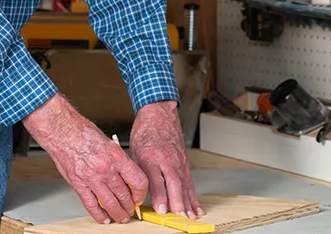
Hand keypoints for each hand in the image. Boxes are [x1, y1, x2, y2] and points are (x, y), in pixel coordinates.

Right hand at [23, 94, 147, 223]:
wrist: (62, 131)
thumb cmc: (83, 133)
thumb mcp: (110, 143)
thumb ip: (119, 161)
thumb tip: (127, 177)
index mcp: (116, 156)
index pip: (138, 181)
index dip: (141, 193)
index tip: (139, 196)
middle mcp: (105, 169)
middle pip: (125, 195)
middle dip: (130, 206)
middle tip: (131, 210)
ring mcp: (91, 178)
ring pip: (110, 204)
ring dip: (118, 214)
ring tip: (121, 217)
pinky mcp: (78, 184)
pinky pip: (91, 205)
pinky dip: (99, 215)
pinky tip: (104, 218)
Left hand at [130, 101, 201, 218]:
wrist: (158, 114)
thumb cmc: (144, 133)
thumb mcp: (134, 151)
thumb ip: (137, 173)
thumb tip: (135, 195)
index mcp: (150, 156)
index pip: (156, 179)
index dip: (159, 196)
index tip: (160, 209)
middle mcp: (166, 159)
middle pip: (173, 183)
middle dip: (177, 201)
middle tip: (178, 215)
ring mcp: (178, 161)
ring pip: (184, 184)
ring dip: (188, 203)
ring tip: (189, 217)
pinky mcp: (184, 164)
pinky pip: (189, 183)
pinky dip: (193, 197)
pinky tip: (196, 209)